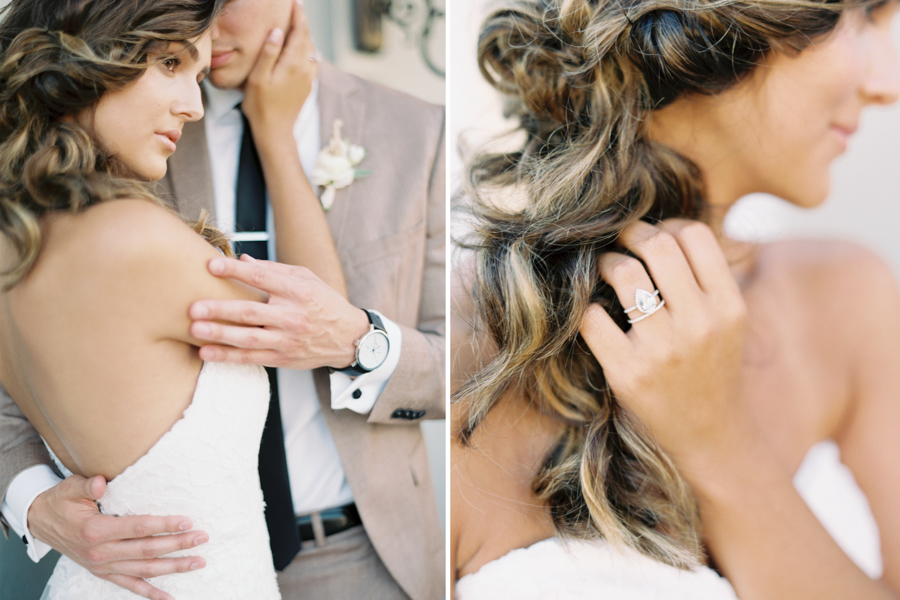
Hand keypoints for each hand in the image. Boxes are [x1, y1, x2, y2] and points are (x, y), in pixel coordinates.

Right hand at [28, 475, 206, 599]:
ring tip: (198, 562)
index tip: (186, 521)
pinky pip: (130, 585)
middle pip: (147, 550)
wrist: (41, 522)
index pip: (138, 528)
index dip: (163, 524)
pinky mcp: (104, 572)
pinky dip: (150, 593)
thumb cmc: (61, 502)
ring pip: (144, 570)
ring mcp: (103, 566)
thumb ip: (87, 486)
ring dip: (173, 567)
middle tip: (202, 538)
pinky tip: (169, 597)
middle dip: (177, 544)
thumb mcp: (70, 488)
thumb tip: (101, 483)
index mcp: (96, 530)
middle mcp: (101, 553)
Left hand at [189, 255, 369, 369]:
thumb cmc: (325, 303)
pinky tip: (206, 353)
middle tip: (193, 307)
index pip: (263, 277)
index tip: (212, 265)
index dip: (236, 271)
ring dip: (220, 334)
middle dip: (220, 309)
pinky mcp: (283, 358)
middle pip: (251, 312)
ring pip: (249, 338)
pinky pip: (251, 358)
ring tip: (195, 330)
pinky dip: (227, 356)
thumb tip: (243, 259)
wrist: (348, 338)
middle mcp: (292, 316)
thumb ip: (275, 269)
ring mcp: (287, 339)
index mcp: (299, 291)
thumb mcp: (307, 279)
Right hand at [241, 0, 316, 142]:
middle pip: (307, 38)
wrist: (275, 131)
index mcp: (293, 64)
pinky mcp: (308, 85)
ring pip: (311, 49)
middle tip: (296, 7)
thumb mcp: (258, 77)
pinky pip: (311, 60)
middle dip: (302, 21)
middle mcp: (305, 69)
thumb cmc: (261, 105)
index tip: (294, 2)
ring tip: (297, 23)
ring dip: (305, 34)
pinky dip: (307, 48)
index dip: (298, 15)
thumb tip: (277, 31)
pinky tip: (301, 47)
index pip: (299, 32)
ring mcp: (308, 78)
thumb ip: (269, 53)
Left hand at [578, 220, 751, 475]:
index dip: (668, 224)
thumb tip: (661, 227)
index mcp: (728, 306)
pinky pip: (593, 317)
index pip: (695, 235)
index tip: (654, 236)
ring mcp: (663, 349)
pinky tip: (594, 310)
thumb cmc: (711, 368)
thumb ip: (705, 277)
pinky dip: (587, 307)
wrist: (710, 437)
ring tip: (605, 269)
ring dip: (606, 262)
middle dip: (631, 233)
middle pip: (658, 245)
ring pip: (624, 273)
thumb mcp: (727, 321)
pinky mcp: (628, 373)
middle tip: (620, 240)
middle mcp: (700, 323)